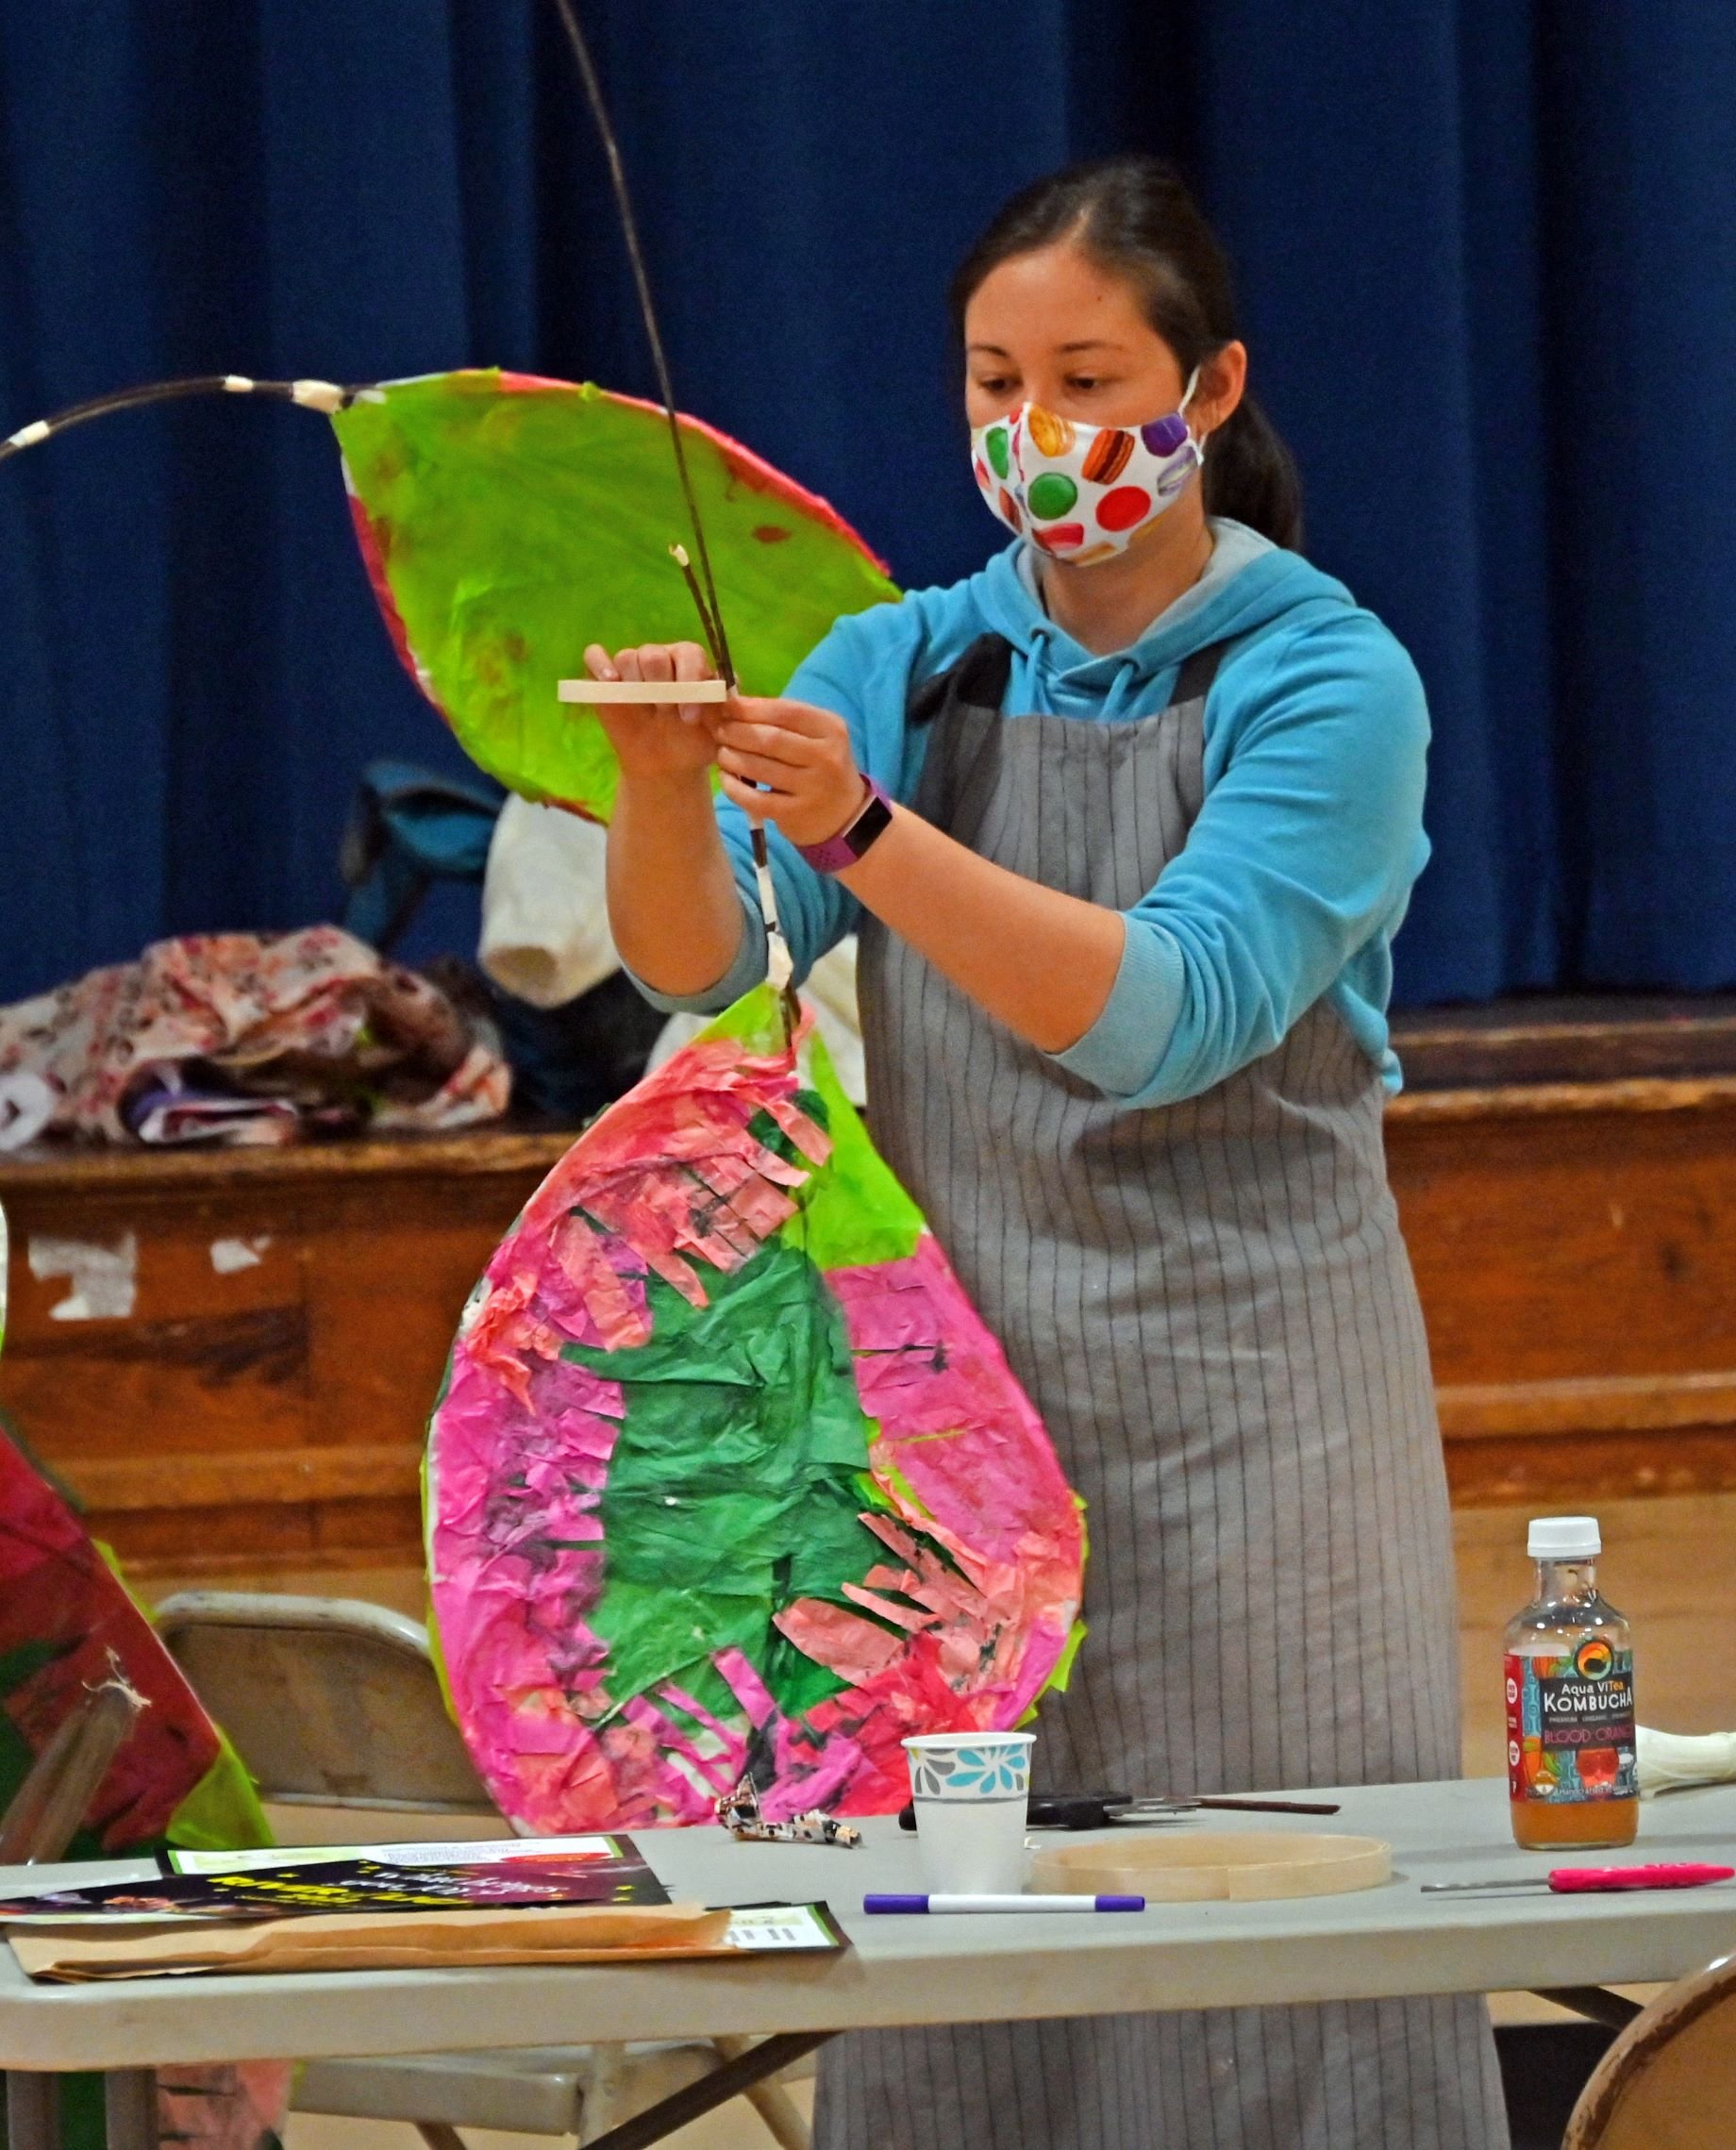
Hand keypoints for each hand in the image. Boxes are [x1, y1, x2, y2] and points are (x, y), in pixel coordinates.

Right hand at [580, 641, 718, 784]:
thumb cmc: (695, 741)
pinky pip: (594, 655)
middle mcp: (661, 657)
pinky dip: (599, 663)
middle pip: (654, 653)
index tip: (690, 715)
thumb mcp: (718, 728)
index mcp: (689, 662)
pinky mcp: (604, 679)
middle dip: (660, 684)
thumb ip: (724, 707)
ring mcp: (631, 666)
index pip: (688, 654)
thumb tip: (729, 691)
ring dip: (636, 682)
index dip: (689, 680)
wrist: (667, 765)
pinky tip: (610, 681)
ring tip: (645, 709)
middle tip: (666, 712)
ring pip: (627, 656)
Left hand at [716, 697, 866, 849]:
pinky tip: (727, 779)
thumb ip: (783, 720)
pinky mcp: (796, 814)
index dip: (751, 708)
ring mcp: (812, 788)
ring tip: (721, 753)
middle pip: (770, 739)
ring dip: (732, 757)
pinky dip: (735, 787)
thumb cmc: (822, 767)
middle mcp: (826, 757)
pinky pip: (755, 799)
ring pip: (760, 767)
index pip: (786, 711)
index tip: (727, 706)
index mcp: (831, 729)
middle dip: (737, 732)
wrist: (845, 816)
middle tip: (719, 731)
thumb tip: (736, 704)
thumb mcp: (816, 737)